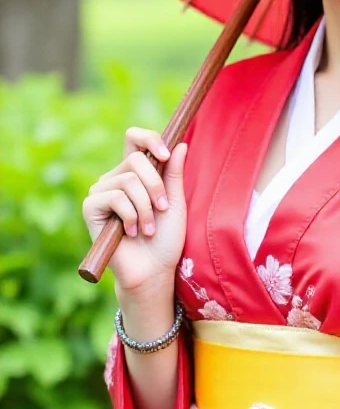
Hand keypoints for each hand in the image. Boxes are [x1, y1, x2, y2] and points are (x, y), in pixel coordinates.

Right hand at [82, 126, 187, 292]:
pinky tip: (131, 233)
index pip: (134, 140)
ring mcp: (101, 192)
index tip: (166, 154)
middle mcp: (116, 178)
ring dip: (146, 208)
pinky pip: (115, 197)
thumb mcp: (175, 201)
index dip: (149, 139)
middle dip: (156, 185)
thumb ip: (174, 173)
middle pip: (136, 159)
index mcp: (135, 173)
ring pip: (128, 180)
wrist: (153, 269)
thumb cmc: (166, 238)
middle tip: (162, 209)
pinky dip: (131, 217)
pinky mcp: (90, 207)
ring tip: (148, 228)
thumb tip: (179, 143)